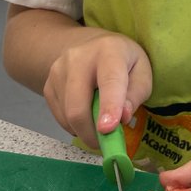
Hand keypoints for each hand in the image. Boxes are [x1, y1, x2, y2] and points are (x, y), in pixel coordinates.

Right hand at [42, 26, 151, 147]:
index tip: (107, 130)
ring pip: (67, 116)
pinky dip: (74, 125)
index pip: (109, 81)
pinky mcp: (48, 85)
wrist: (91, 46)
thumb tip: (122, 117)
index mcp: (109, 51)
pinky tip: (86, 115)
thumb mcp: (142, 72)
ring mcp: (58, 71)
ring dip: (85, 130)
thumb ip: (136, 94)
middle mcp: (78, 58)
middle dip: (92, 133)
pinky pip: (60, 117)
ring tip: (99, 122)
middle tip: (106, 144)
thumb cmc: (123, 61)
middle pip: (78, 106)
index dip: (109, 107)